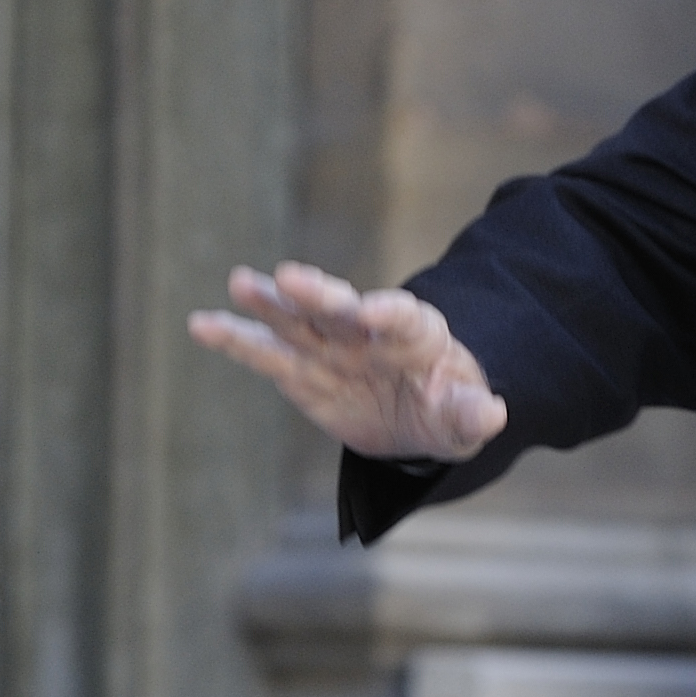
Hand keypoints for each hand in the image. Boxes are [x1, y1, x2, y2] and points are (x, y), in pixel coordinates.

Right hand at [186, 262, 510, 463]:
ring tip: (240, 284)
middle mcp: (365, 330)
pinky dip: (233, 338)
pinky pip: (264, 353)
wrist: (415, 414)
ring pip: (296, 322)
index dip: (389, 313)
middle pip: (339, 307)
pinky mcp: (299, 370)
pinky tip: (201, 323)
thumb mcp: (465, 419)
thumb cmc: (447, 409)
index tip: (372, 312)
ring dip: (269, 304)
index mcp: (416, 334)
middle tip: (289, 277)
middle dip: (316, 293)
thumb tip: (494, 412)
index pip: (403, 317)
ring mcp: (328, 347)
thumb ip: (473, 413)